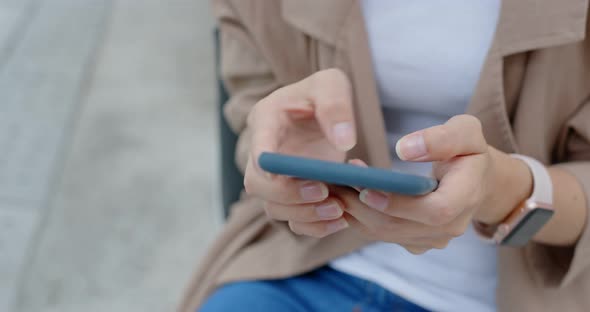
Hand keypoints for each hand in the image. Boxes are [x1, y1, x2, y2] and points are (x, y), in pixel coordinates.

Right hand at [243, 69, 355, 235]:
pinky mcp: (291, 196)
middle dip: (289, 195)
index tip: (298, 179)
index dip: (267, 167)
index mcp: (266, 120)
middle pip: (257, 186)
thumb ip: (335, 104)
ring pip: (274, 208)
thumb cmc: (320, 94)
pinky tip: (342, 220)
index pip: (256, 148)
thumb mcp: (331, 84)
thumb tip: (344, 141)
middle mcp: (263, 153)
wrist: (320, 112)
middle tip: (325, 192)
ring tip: (340, 209)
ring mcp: (275, 178)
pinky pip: (293, 221)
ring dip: (305, 215)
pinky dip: (315, 227)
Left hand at [332, 115, 532, 253]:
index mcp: (466, 198)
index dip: (399, 205)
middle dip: (363, 206)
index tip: (366, 189)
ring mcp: (431, 239)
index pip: (433, 212)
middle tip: (335, 182)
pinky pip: (382, 234)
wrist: (476, 180)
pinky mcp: (414, 241)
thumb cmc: (469, 152)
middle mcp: (449, 227)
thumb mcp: (466, 132)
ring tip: (334, 186)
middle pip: (400, 226)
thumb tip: (405, 149)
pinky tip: (344, 195)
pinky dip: (360, 217)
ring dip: (356, 211)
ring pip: (385, 233)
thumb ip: (441, 138)